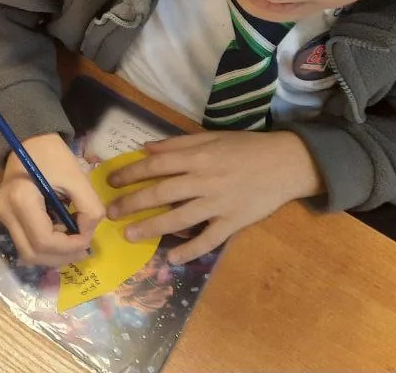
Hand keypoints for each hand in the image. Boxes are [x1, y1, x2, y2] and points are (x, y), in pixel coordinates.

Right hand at [0, 134, 104, 267]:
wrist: (30, 140)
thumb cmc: (53, 155)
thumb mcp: (78, 177)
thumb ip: (90, 208)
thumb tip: (87, 233)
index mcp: (21, 199)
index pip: (44, 241)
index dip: (70, 246)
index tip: (88, 235)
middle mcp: (6, 212)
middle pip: (33, 254)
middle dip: (62, 256)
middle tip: (84, 246)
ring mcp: (3, 217)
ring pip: (28, 254)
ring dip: (54, 254)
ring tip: (73, 240)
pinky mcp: (7, 218)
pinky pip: (26, 244)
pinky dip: (46, 247)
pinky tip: (61, 234)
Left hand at [106, 130, 322, 263]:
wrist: (285, 163)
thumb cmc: (245, 147)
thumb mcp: (210, 137)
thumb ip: (177, 143)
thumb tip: (146, 148)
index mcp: (197, 157)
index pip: (155, 165)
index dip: (130, 172)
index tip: (111, 181)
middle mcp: (204, 180)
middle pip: (161, 193)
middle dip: (132, 203)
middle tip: (110, 213)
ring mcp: (219, 203)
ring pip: (179, 218)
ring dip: (152, 227)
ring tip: (130, 234)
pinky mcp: (234, 222)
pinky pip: (209, 239)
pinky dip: (190, 250)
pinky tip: (172, 258)